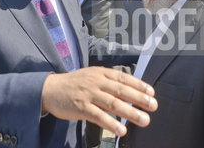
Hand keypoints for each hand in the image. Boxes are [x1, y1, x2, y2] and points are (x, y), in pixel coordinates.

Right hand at [41, 66, 156, 136]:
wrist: (50, 89)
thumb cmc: (74, 84)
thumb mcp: (92, 77)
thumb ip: (109, 83)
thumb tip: (129, 92)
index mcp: (101, 73)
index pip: (123, 77)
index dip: (139, 85)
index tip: (151, 93)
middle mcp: (96, 82)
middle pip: (121, 90)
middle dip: (139, 99)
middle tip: (153, 106)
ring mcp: (88, 94)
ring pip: (113, 103)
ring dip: (130, 113)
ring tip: (144, 120)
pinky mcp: (81, 107)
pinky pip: (98, 116)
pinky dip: (111, 123)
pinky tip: (121, 130)